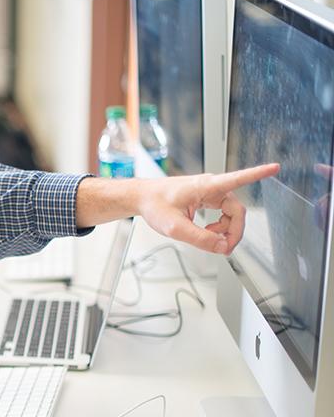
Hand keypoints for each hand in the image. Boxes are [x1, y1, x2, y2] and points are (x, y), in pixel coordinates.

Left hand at [76, 163, 279, 253]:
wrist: (141, 198)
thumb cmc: (155, 205)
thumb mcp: (175, 228)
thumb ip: (200, 239)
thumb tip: (221, 247)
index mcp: (207, 186)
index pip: (238, 178)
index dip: (258, 174)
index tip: (275, 167)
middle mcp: (211, 186)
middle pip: (237, 211)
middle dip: (233, 232)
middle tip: (224, 249)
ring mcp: (209, 192)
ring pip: (230, 214)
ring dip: (224, 230)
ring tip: (208, 238)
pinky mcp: (205, 198)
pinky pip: (221, 214)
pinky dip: (217, 227)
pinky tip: (206, 232)